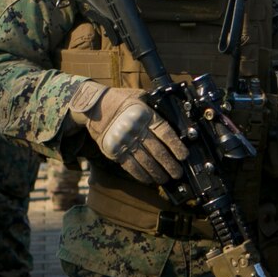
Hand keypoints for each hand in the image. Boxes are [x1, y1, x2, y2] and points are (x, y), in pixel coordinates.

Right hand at [68, 81, 186, 184]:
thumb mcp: (140, 97)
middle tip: (178, 173)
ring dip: (157, 173)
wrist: (94, 105)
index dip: (176, 146)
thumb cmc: (120, 100)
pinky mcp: (114, 151)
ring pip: (145, 161)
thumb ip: (154, 107)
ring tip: (166, 179)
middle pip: (157, 151)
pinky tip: (149, 180)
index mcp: (145, 116)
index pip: (165, 133)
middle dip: (169, 164)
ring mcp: (124, 142)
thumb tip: (172, 114)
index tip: (184, 156)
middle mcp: (136, 130)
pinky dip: (140, 175)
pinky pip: (130, 166)